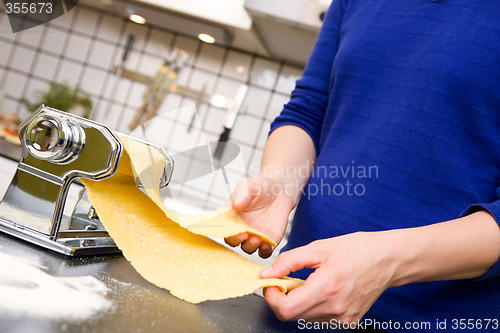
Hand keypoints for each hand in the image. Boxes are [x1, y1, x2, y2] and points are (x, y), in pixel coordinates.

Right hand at [224, 176, 294, 257]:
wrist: (280, 191)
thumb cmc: (260, 187)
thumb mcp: (249, 186)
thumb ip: (242, 194)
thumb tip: (236, 205)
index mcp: (231, 216)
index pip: (222, 226)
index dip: (223, 229)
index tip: (229, 227)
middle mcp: (240, 228)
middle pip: (232, 240)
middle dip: (236, 239)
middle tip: (244, 234)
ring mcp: (253, 236)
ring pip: (247, 248)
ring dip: (250, 246)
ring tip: (256, 238)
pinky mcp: (267, 241)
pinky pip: (264, 252)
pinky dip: (264, 251)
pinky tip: (266, 245)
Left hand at [260, 231, 397, 323]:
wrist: (388, 259)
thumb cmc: (357, 250)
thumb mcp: (318, 248)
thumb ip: (288, 261)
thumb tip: (267, 274)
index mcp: (327, 287)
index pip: (285, 309)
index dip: (271, 297)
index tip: (271, 283)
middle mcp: (335, 308)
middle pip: (291, 315)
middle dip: (282, 298)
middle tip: (288, 279)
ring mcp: (342, 318)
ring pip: (303, 318)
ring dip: (297, 302)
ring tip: (309, 282)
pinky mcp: (348, 322)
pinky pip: (318, 318)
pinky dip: (312, 306)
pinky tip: (321, 290)